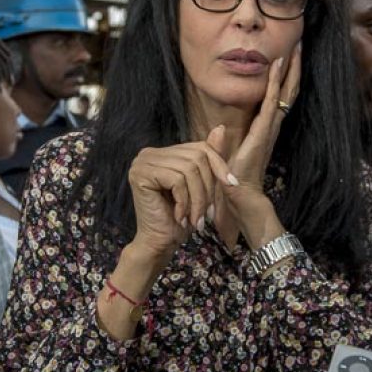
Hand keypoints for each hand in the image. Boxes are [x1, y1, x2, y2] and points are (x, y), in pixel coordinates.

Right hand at [126, 126, 234, 267]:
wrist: (160, 243)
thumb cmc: (181, 218)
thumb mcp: (202, 185)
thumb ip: (209, 157)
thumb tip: (220, 127)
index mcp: (163, 153)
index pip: (199, 148)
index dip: (219, 165)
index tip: (231, 185)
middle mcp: (149, 153)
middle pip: (196, 158)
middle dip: (207, 188)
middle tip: (206, 214)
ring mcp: (142, 162)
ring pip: (188, 170)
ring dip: (197, 199)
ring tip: (195, 219)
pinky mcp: (140, 174)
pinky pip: (176, 180)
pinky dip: (184, 202)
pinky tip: (180, 217)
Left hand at [218, 44, 300, 248]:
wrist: (240, 197)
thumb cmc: (234, 181)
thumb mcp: (227, 156)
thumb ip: (223, 143)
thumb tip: (220, 131)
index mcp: (265, 130)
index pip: (278, 98)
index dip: (284, 78)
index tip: (287, 57)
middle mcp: (272, 126)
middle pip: (287, 91)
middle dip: (294, 67)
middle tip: (298, 43)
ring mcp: (270, 127)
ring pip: (284, 92)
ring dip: (290, 69)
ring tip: (294, 47)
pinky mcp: (263, 130)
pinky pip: (271, 101)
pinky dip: (275, 82)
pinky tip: (278, 65)